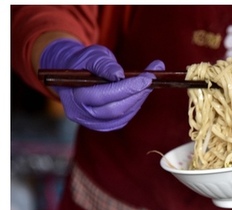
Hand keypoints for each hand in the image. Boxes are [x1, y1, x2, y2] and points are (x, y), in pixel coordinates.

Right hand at [40, 39, 162, 130]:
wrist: (74, 74)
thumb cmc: (84, 62)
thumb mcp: (92, 56)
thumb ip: (104, 65)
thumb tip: (119, 75)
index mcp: (73, 95)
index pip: (103, 95)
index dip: (127, 87)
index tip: (147, 77)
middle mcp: (79, 113)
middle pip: (114, 109)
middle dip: (137, 94)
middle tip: (151, 79)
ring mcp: (89, 122)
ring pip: (121, 116)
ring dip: (138, 100)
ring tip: (147, 83)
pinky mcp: (100, 125)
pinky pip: (121, 120)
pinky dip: (133, 107)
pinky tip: (139, 94)